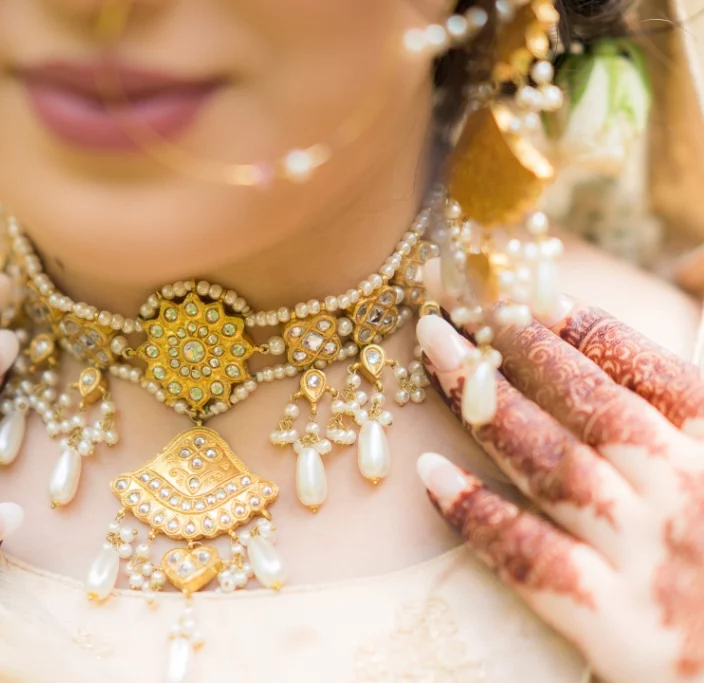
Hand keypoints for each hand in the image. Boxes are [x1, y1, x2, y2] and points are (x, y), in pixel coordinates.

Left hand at [415, 297, 703, 682]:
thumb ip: (687, 423)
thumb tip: (651, 365)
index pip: (645, 370)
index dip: (577, 324)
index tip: (519, 290)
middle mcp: (690, 494)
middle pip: (588, 401)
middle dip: (513, 342)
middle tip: (447, 297)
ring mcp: (653, 561)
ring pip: (555, 462)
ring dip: (486, 402)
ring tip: (432, 351)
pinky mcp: (625, 631)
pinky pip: (537, 560)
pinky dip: (481, 515)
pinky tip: (429, 475)